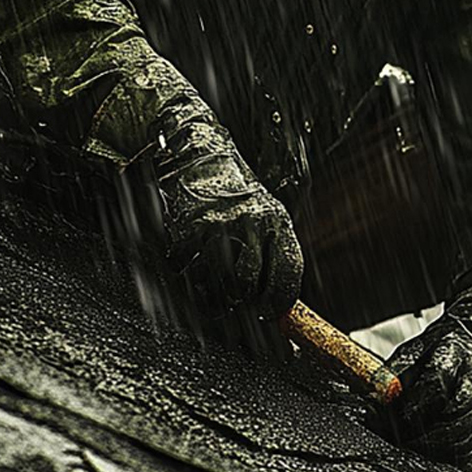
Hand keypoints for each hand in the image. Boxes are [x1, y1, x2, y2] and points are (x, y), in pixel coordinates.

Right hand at [155, 117, 302, 316]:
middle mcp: (252, 223)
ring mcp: (219, 224)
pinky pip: (186, 269)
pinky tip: (190, 266)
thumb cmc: (239, 197)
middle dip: (242, 301)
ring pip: (217, 282)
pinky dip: (185, 274)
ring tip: (214, 294)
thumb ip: (275, 254)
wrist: (203, 158)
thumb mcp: (269, 217)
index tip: (268, 313)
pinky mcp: (188, 226)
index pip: (286, 273)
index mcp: (278, 223)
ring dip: (214, 297)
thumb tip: (279, 307)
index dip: (278, 301)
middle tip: (237, 303)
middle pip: (248, 284)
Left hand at [390, 267, 471, 462]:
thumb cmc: (439, 349)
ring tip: (417, 447)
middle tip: (405, 442)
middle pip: (458, 414)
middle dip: (428, 435)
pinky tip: (436, 450)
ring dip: (439, 447)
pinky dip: (454, 453)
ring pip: (469, 434)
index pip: (438, 385)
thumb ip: (392, 376)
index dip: (416, 408)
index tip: (398, 421)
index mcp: (459, 353)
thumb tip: (373, 402)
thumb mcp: (412, 352)